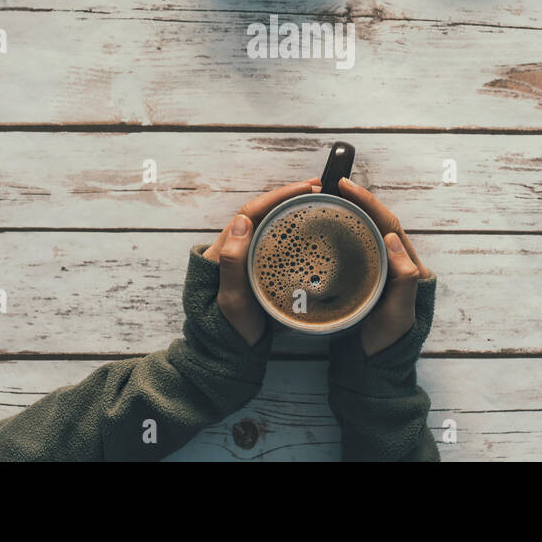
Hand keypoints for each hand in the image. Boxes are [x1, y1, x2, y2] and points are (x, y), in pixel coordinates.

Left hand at [202, 178, 318, 345]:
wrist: (227, 354)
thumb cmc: (230, 329)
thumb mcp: (232, 298)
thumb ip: (233, 261)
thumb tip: (244, 220)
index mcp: (224, 249)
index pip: (252, 211)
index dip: (278, 196)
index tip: (305, 188)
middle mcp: (233, 248)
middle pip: (260, 211)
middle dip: (287, 196)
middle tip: (318, 189)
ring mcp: (244, 257)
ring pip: (266, 223)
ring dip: (288, 208)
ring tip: (315, 200)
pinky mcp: (254, 267)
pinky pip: (271, 239)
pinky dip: (288, 227)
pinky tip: (305, 227)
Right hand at [336, 177, 428, 356]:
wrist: (375, 365)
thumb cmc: (389, 340)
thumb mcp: (400, 314)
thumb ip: (404, 279)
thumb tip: (393, 239)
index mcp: (405, 264)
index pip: (387, 222)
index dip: (368, 201)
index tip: (346, 186)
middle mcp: (392, 261)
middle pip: (374, 221)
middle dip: (355, 200)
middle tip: (330, 186)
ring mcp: (376, 268)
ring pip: (362, 232)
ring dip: (347, 213)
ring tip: (324, 199)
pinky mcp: (360, 277)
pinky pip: (351, 248)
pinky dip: (338, 234)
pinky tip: (321, 229)